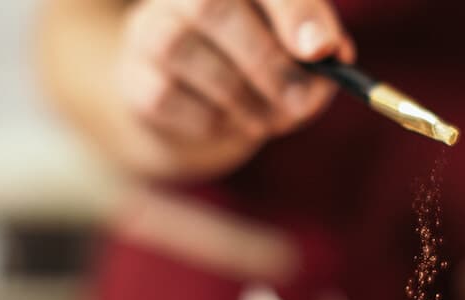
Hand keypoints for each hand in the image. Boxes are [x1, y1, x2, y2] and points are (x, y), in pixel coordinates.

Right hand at [116, 0, 354, 179]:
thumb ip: (317, 44)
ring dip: (248, 101)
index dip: (295, 9)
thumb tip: (328, 55)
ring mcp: (150, 31)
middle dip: (268, 62)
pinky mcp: (136, 79)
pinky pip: (178, 101)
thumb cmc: (256, 57)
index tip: (322, 50)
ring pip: (193, 57)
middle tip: (302, 102)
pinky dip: (219, 122)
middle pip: (214, 7)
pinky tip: (234, 120)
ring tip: (272, 118)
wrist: (192, 96)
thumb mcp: (295, 45)